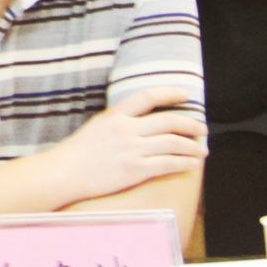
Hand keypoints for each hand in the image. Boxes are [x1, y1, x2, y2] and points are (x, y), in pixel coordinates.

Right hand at [54, 89, 206, 201]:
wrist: (64, 173)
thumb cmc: (76, 153)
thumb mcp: (96, 127)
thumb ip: (119, 121)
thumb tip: (141, 122)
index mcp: (115, 115)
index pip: (147, 97)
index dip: (169, 93)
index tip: (185, 95)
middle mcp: (126, 129)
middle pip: (168, 121)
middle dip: (190, 125)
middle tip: (202, 129)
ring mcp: (131, 150)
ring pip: (172, 143)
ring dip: (192, 146)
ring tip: (201, 150)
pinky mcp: (135, 170)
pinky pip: (167, 164)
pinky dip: (184, 163)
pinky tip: (192, 164)